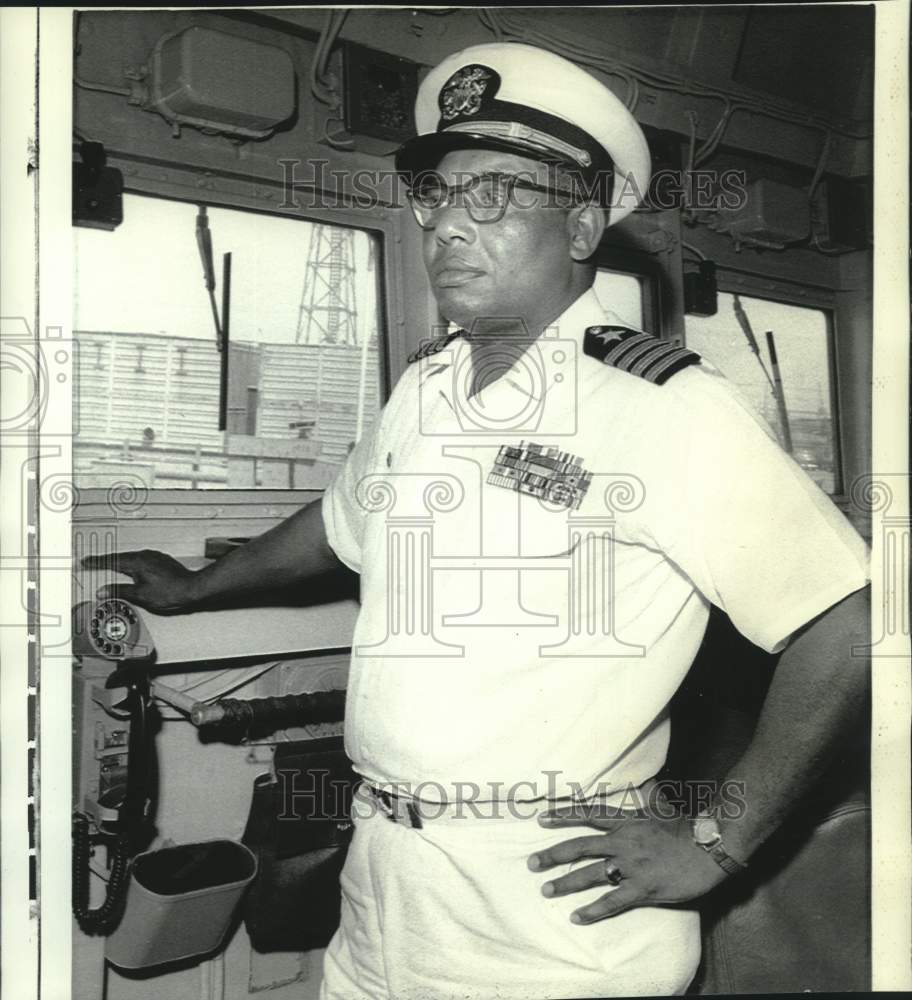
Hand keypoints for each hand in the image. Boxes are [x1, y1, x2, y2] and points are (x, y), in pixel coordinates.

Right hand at [81, 550, 198, 613]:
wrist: (193, 588)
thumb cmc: (171, 591)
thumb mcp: (141, 595)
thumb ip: (120, 591)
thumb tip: (104, 591)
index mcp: (138, 562)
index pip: (112, 560)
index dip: (97, 562)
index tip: (86, 561)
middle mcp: (146, 556)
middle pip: (120, 557)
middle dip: (105, 561)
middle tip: (92, 563)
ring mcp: (155, 557)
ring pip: (131, 558)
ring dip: (119, 561)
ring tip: (108, 565)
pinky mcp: (161, 561)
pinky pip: (141, 560)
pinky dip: (131, 563)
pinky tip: (131, 569)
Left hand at [527, 800, 728, 923]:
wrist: (709, 848)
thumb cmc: (687, 827)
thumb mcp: (663, 807)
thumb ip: (650, 796)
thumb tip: (648, 782)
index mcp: (626, 821)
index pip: (588, 815)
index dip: (563, 816)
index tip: (541, 819)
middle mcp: (622, 842)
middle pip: (580, 847)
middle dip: (553, 855)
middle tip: (531, 863)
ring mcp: (631, 866)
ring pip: (590, 874)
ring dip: (566, 884)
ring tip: (546, 891)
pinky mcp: (642, 888)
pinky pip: (612, 901)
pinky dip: (593, 910)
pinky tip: (577, 917)